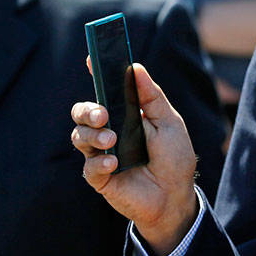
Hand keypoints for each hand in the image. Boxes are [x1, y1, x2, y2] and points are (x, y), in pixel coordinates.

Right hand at [71, 63, 200, 255]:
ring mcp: (102, 154)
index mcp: (124, 114)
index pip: (104, 91)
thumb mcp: (169, 122)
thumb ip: (151, 97)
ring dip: (93, 135)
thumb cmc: (174, 158)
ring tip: (112, 139)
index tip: (91, 59)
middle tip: (102, 114)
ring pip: (79, 136)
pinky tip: (114, 163)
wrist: (177, 197)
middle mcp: (108, 131)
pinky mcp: (100, 178)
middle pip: (82, 113)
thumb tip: (136, 67)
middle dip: (87, 109)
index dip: (96, 74)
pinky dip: (99, 162)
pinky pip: (89, 166)